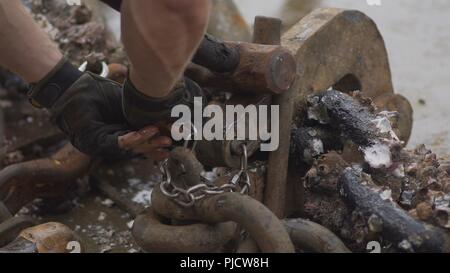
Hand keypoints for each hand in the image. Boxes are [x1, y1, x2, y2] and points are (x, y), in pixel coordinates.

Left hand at [49, 72, 171, 159]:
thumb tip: (166, 115)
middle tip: (172, 143)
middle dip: (156, 146)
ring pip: (129, 148)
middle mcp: (111, 140)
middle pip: (137, 148)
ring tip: (163, 137)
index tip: (174, 138)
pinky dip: (133, 138)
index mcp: (120, 130)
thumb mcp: (125, 102)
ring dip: (148, 143)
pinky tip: (147, 130)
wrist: (73, 86)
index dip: (157, 140)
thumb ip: (141, 112)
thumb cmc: (97, 91)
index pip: (141, 140)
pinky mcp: (94, 141)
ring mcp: (102, 143)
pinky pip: (116, 143)